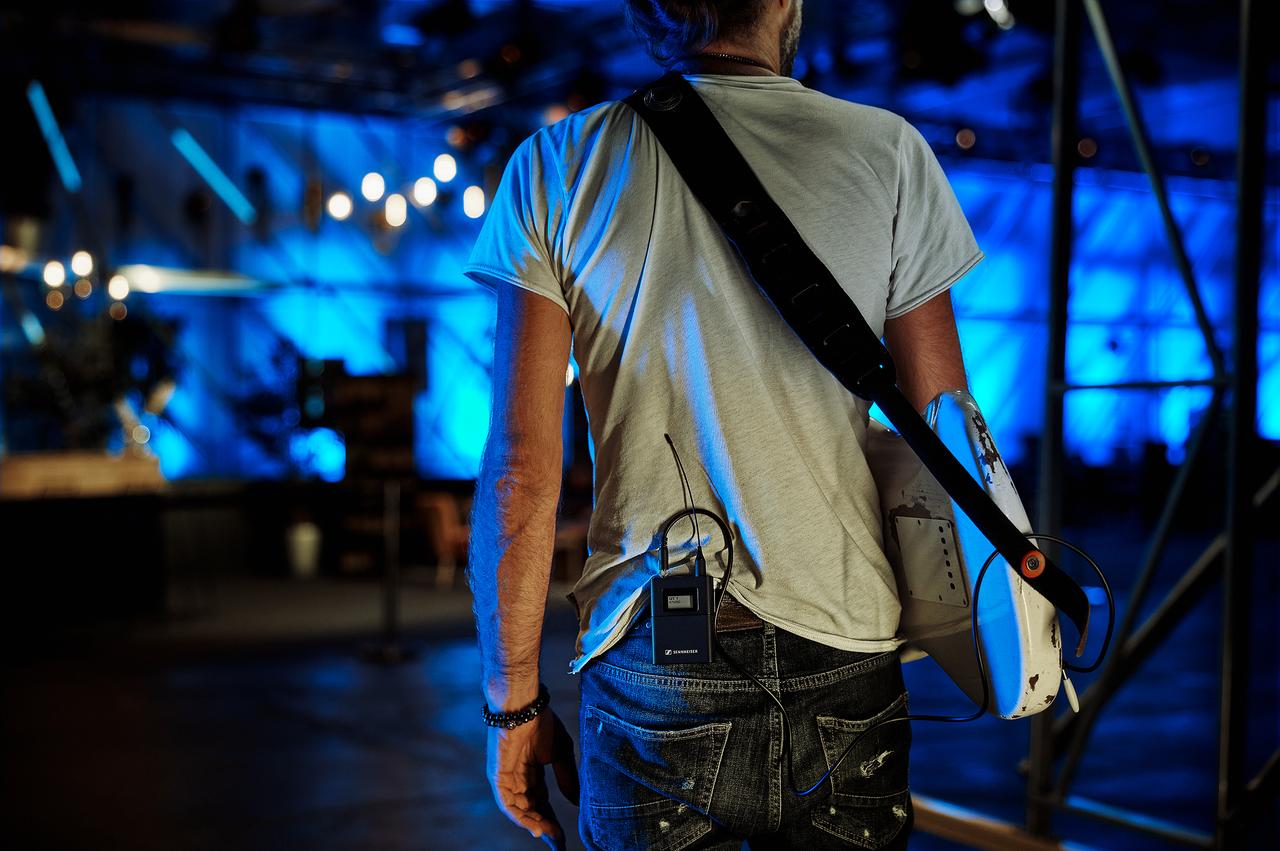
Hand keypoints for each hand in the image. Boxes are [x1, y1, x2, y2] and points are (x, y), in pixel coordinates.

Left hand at [487, 708, 579, 848]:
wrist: (524, 705)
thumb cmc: (542, 721)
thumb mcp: (561, 753)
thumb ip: (567, 777)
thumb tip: (576, 803)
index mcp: (532, 772)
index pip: (542, 804)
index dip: (553, 821)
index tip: (565, 839)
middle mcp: (517, 779)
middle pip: (532, 811)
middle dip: (547, 828)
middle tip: (561, 844)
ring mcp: (507, 778)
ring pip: (520, 811)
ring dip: (536, 825)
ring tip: (553, 837)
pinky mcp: (498, 777)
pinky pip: (508, 804)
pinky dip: (521, 818)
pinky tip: (536, 828)